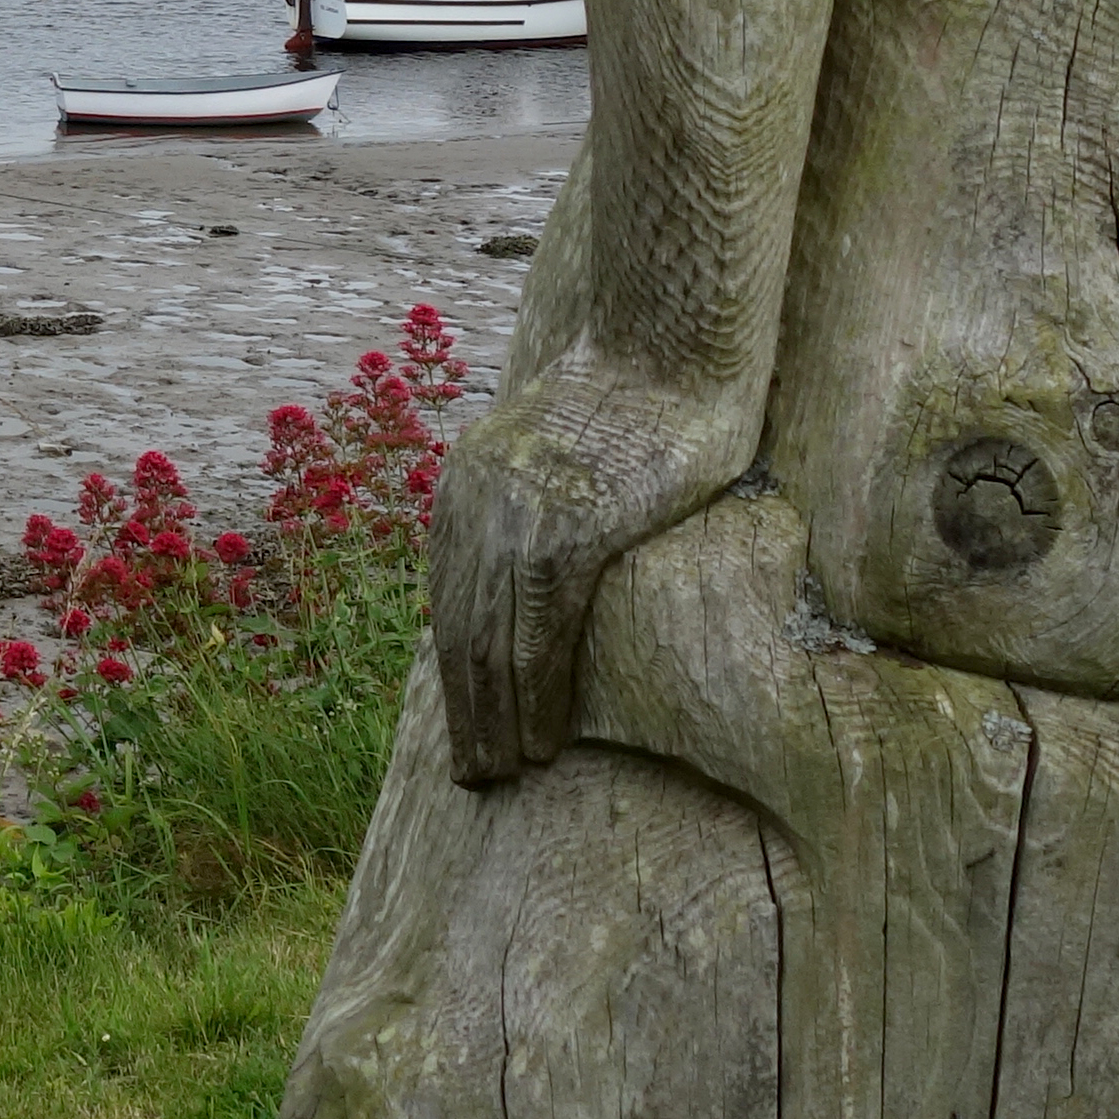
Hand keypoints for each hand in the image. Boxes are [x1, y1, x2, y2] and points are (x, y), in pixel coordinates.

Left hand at [429, 359, 750, 787]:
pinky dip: (535, 697)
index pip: (449, 596)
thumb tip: (536, 566)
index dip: (454, 668)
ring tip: (499, 776)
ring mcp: (518, 519)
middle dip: (462, 709)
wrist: (669, 342)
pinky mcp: (568, 534)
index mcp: (469, 483)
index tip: (462, 722)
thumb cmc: (637, 393)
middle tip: (473, 776)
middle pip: (457, 629)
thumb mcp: (560, 450)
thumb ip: (535, 498)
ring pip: (489, 645)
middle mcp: (477, 503)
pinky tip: (539, 741)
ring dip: (492, 720)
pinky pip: (540, 636)